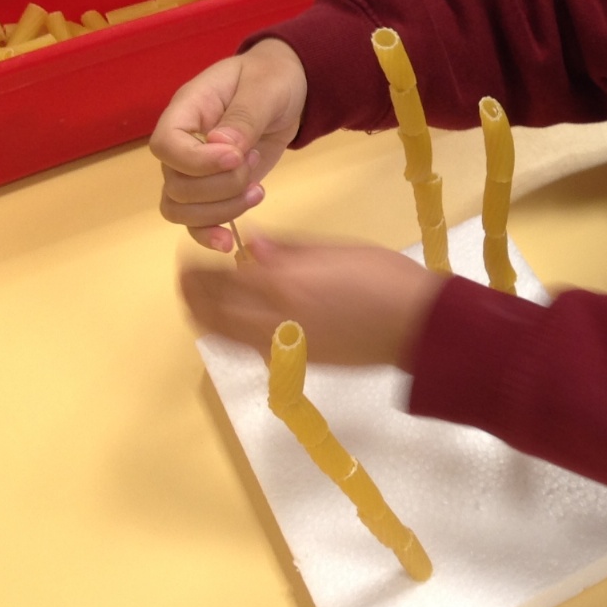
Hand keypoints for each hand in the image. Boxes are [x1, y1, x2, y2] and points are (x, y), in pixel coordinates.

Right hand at [150, 39, 307, 252]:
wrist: (289, 88)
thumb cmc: (272, 79)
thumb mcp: (264, 88)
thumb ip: (244, 116)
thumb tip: (221, 146)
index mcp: (186, 110)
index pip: (165, 145)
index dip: (197, 161)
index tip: (236, 157)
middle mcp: (183, 144)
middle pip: (175, 184)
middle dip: (220, 187)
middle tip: (254, 165)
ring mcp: (195, 170)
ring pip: (181, 208)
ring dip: (221, 211)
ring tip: (258, 191)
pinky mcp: (214, 189)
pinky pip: (195, 220)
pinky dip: (209, 234)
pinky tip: (231, 241)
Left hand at [179, 233, 448, 368]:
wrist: (419, 326)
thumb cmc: (386, 278)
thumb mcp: (338, 250)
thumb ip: (289, 249)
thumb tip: (251, 245)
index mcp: (285, 284)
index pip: (220, 278)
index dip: (197, 268)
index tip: (188, 256)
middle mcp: (274, 319)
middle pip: (211, 312)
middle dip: (192, 294)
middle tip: (187, 277)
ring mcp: (283, 345)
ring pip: (224, 335)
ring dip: (206, 316)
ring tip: (203, 300)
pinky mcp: (296, 362)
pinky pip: (248, 348)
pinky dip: (231, 333)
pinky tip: (236, 320)